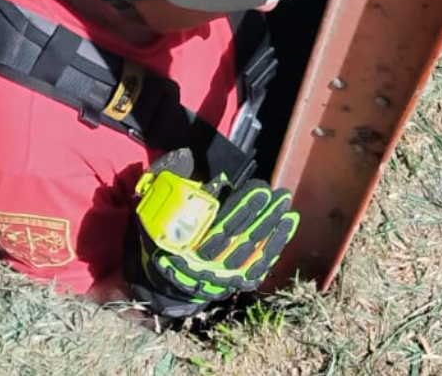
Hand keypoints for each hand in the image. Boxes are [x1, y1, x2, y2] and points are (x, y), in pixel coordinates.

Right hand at [125, 156, 299, 317]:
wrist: (164, 283)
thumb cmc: (162, 239)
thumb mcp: (154, 211)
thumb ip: (171, 184)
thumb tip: (186, 158)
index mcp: (185, 247)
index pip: (219, 226)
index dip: (242, 207)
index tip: (259, 188)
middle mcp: (206, 265)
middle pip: (239, 238)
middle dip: (261, 215)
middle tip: (278, 194)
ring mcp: (223, 277)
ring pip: (252, 251)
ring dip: (272, 227)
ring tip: (285, 205)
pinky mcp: (236, 282)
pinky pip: (259, 265)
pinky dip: (275, 245)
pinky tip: (287, 225)